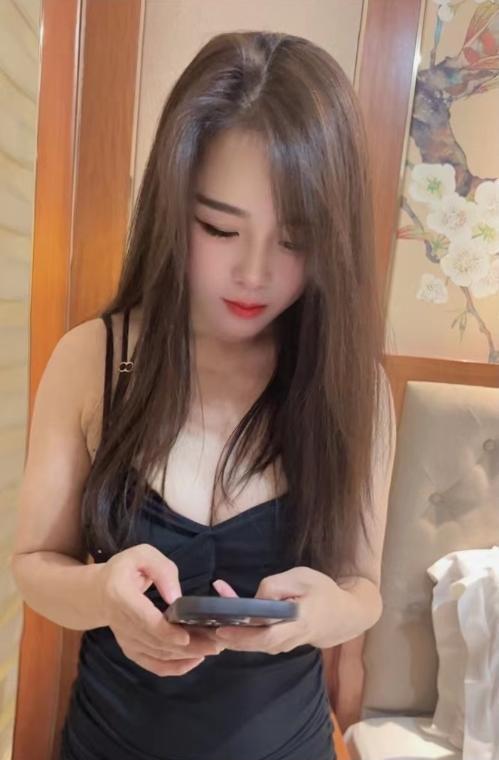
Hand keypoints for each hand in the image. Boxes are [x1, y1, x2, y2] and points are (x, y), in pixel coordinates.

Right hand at [98, 543, 223, 675]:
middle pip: (155, 641)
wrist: (98, 592)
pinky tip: (195, 660)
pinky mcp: (131, 650)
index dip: (165, 631)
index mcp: (120, 596)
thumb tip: (176, 597)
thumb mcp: (143, 555)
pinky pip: (153, 665)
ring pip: (157, 655)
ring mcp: (125, 641)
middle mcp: (121, 623)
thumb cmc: (125, 569)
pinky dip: (174, 667)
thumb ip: (162, 571)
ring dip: (186, 656)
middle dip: (187, 646)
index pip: (143, 619)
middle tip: (216, 643)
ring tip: (212, 648)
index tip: (186, 637)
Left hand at [211, 567, 339, 652]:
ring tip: (209, 624)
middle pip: (255, 645)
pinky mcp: (280, 644)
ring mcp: (284, 645)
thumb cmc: (321, 591)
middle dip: (229, 638)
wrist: (341, 615)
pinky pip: (258, 642)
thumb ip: (275, 586)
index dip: (243, 634)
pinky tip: (225, 622)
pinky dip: (241, 634)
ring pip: (254, 645)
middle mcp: (289, 639)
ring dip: (232, 636)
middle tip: (206, 628)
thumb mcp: (301, 577)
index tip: (221, 627)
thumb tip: (254, 600)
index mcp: (297, 622)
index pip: (267, 636)